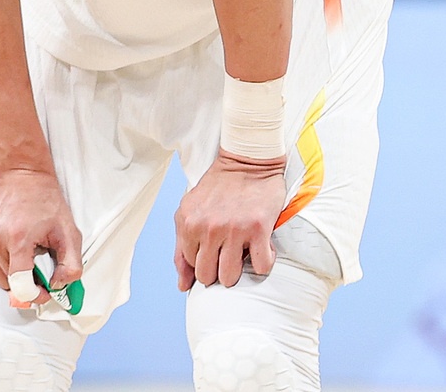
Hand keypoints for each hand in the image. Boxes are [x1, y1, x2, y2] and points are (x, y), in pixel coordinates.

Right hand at [0, 168, 82, 306]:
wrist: (21, 174)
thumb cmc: (45, 201)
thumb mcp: (69, 231)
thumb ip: (71, 264)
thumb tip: (59, 286)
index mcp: (18, 239)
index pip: (20, 286)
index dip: (34, 295)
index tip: (43, 291)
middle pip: (8, 283)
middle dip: (25, 280)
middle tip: (37, 262)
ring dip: (10, 273)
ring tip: (23, 252)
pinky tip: (9, 249)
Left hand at [174, 151, 286, 290]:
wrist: (248, 160)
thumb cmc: (219, 187)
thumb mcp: (190, 211)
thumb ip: (182, 248)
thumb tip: (183, 286)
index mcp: (189, 223)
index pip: (191, 265)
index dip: (204, 260)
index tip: (214, 250)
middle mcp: (209, 228)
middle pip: (207, 276)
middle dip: (217, 270)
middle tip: (228, 254)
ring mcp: (234, 229)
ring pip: (230, 277)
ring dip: (238, 271)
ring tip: (243, 254)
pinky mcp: (259, 228)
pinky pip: (261, 266)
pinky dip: (264, 263)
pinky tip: (263, 249)